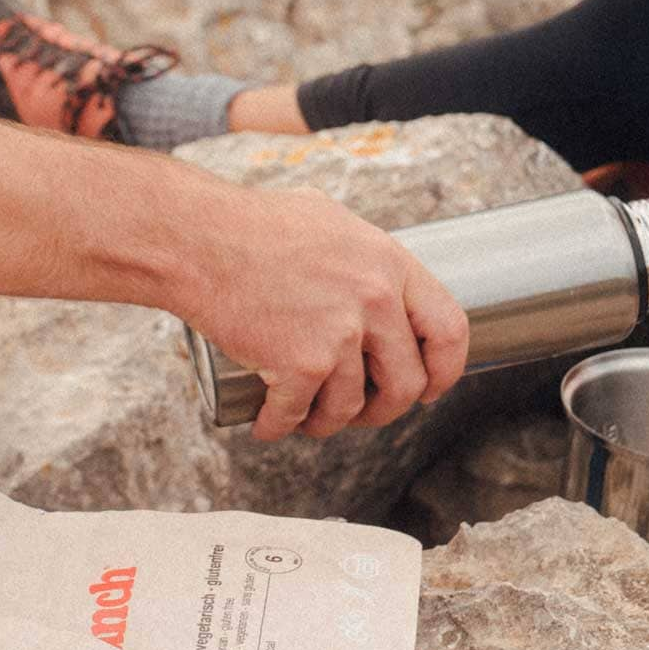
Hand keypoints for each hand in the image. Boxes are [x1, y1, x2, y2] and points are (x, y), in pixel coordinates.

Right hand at [184, 190, 470, 442]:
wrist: (199, 238)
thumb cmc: (254, 224)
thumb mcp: (331, 222)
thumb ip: (364, 256)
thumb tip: (383, 285)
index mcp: (390, 264)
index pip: (450, 329)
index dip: (445, 370)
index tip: (428, 387)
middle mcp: (375, 301)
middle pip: (406, 383)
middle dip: (383, 409)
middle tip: (360, 410)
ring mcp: (338, 335)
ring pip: (350, 408)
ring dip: (327, 424)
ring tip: (306, 416)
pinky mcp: (298, 364)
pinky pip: (297, 416)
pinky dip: (279, 427)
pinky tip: (269, 424)